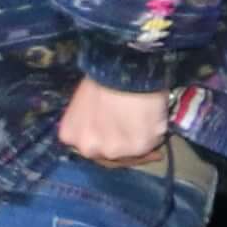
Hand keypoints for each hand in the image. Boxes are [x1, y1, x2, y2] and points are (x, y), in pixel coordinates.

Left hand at [54, 76, 180, 166]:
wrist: (123, 71)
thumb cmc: (103, 78)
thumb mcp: (84, 103)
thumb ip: (92, 122)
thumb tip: (109, 125)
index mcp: (70, 135)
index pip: (91, 147)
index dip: (108, 141)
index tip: (119, 136)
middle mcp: (89, 148)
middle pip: (111, 154)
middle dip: (123, 145)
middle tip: (138, 134)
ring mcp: (113, 150)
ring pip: (132, 153)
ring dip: (140, 143)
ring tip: (149, 128)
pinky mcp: (138, 148)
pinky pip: (150, 146)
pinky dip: (154, 137)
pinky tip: (156, 125)